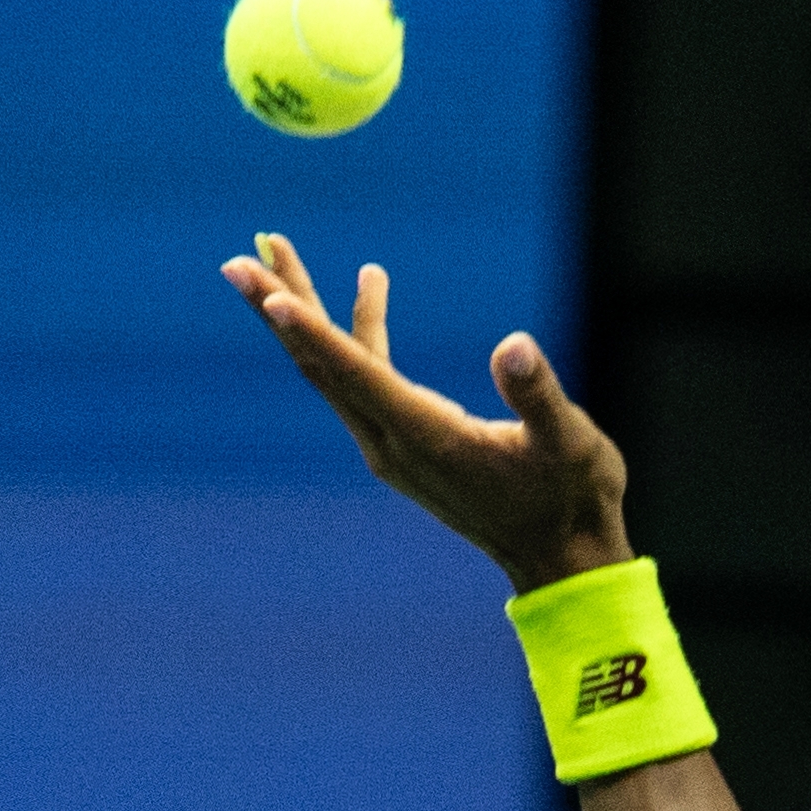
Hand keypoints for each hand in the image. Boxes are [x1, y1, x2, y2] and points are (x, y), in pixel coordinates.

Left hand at [220, 232, 633, 593]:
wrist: (562, 557)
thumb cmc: (572, 498)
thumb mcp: (572, 443)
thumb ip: (538, 396)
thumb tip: (514, 346)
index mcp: (427, 437)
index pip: (356, 376)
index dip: (313, 332)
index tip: (268, 293)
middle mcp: (394, 443)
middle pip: (321, 366)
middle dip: (279, 307)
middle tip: (237, 258)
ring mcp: (393, 446)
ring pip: (333, 370)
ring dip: (304, 312)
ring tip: (275, 253)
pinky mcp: (404, 444)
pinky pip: (363, 380)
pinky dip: (356, 334)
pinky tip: (369, 290)